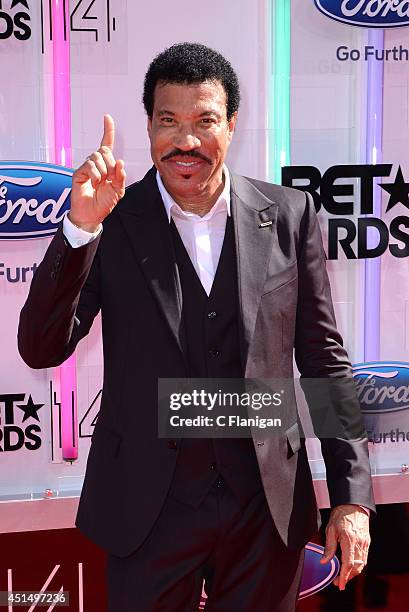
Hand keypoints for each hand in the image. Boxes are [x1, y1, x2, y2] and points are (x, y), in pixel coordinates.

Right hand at [69, 114, 125, 231]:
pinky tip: (94, 184)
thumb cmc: (104, 203)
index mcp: (106, 165)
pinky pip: (89, 166)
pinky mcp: (78, 172)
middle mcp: (96, 163)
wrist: (92, 215)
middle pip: (104, 151)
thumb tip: (120, 162)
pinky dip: (96, 175)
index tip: (107, 117)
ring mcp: (86, 167)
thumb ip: (121, 176)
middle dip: (111, 165)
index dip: (107, 130)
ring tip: (100, 183)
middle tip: (109, 179)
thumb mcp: (118, 190)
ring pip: (97, 157)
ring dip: (103, 171)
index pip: (107, 144)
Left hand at [320, 504, 369, 589]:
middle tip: (338, 583)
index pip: (348, 563)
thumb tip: (324, 561)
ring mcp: (365, 543)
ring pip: (361, 564)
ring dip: (353, 573)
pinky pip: (364, 558)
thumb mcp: (330, 529)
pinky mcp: (367, 542)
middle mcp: (359, 543)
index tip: (339, 584)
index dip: (344, 576)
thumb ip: (329, 547)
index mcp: (349, 540)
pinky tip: (351, 568)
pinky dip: (358, 566)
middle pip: (356, 567)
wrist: (353, 504)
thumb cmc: (340, 514)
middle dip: (348, 577)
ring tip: (343, 577)